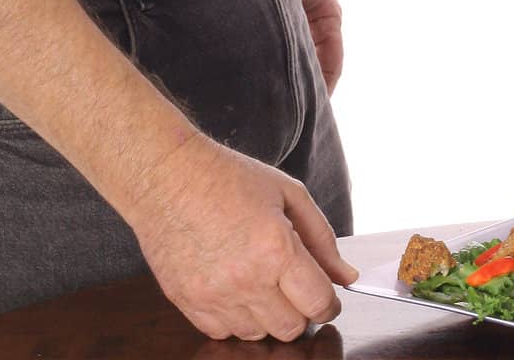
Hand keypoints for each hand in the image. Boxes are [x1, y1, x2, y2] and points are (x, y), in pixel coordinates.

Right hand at [127, 130, 358, 341]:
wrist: (167, 176)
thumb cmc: (227, 177)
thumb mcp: (288, 193)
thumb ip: (322, 238)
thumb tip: (346, 276)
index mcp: (276, 250)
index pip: (318, 304)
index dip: (329, 302)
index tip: (325, 295)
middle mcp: (246, 281)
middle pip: (291, 329)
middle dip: (301, 310)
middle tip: (293, 284)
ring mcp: (214, 297)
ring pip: (258, 335)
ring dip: (267, 315)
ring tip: (259, 278)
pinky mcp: (188, 304)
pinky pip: (223, 333)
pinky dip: (235, 318)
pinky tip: (234, 286)